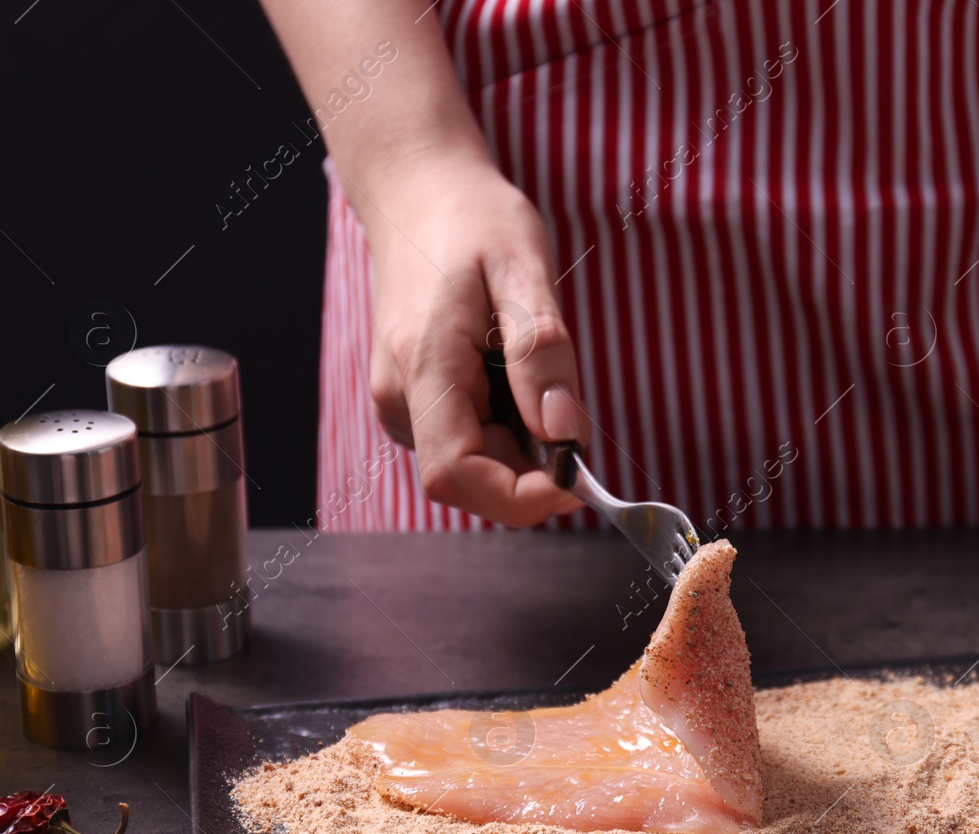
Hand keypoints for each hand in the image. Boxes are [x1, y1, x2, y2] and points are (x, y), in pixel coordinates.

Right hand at [358, 153, 586, 525]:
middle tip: (566, 399)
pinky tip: (511, 369)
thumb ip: (542, 353)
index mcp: (422, 367)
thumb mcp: (523, 268)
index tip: (578, 475)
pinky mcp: (415, 403)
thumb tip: (565, 433)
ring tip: (530, 365)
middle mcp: (399, 399)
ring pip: (476, 463)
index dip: (520, 496)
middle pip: (473, 478)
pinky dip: (508, 425)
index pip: (457, 475)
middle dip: (533, 464)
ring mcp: (402, 405)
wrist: (418, 192)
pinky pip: (469, 439)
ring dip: (523, 442)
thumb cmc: (472, 220)